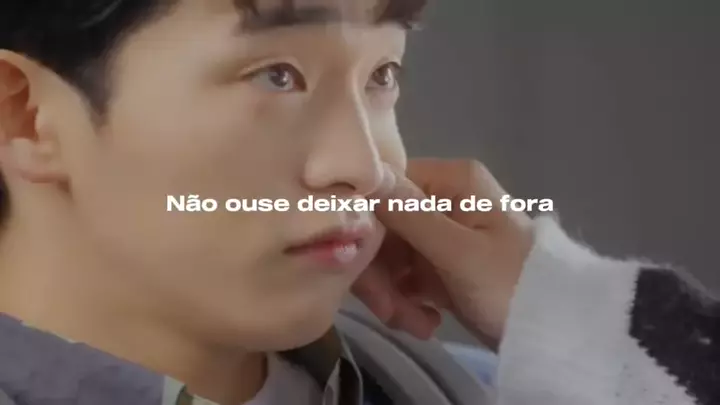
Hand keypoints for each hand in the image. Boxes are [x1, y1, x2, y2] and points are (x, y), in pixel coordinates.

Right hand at [352, 159, 533, 347]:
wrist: (555, 331)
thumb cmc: (510, 284)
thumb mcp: (458, 252)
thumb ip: (410, 214)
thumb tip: (366, 176)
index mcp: (452, 181)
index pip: (386, 188)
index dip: (365, 223)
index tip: (356, 262)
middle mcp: (445, 198)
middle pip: (385, 226)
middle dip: (381, 272)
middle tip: (390, 312)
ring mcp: (443, 232)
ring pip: (391, 255)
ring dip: (394, 293)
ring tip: (417, 325)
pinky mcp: (442, 263)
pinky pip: (407, 275)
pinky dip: (408, 300)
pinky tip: (424, 322)